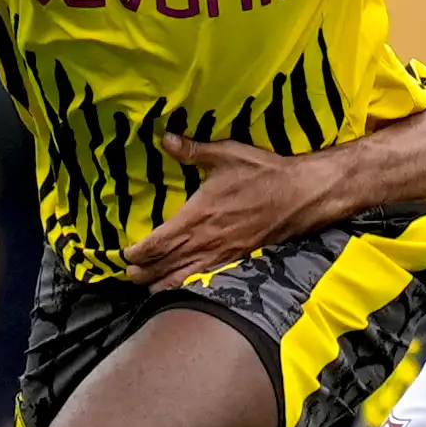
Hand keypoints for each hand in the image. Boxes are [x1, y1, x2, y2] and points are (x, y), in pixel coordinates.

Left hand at [123, 135, 331, 287]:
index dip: (137, 253)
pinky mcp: (236, 261)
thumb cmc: (264, 174)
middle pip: (164, 267)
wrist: (300, 196)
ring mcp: (222, 255)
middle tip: (128, 274)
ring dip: (162, 285)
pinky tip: (181, 288)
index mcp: (198, 216)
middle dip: (143, 273)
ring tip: (147, 286)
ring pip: (183, 280)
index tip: (125, 255)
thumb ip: (192, 150)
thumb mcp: (226, 154)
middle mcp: (206, 241)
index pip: (158, 243)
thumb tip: (164, 138)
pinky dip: (188, 286)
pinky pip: (205, 280)